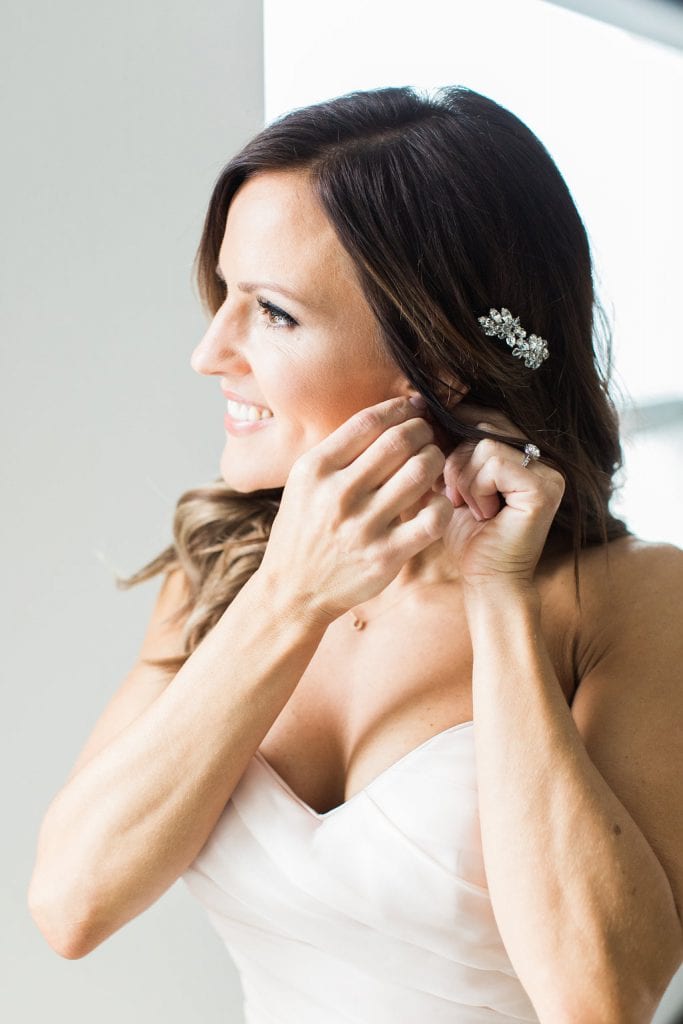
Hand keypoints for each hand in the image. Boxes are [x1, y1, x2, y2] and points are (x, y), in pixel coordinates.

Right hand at [258, 396, 452, 627]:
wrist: (294, 590)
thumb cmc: (304, 530)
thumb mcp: (304, 483)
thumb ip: (338, 451)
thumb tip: (387, 415)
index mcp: (316, 469)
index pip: (369, 421)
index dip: (400, 408)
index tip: (413, 408)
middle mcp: (338, 494)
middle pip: (400, 441)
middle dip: (423, 431)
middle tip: (427, 436)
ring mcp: (363, 527)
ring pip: (420, 472)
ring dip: (435, 461)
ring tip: (432, 464)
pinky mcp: (385, 556)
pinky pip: (432, 519)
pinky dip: (442, 504)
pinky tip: (435, 503)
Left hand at [433, 403, 565, 587]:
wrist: (488, 582)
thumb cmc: (470, 539)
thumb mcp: (452, 485)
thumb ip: (449, 451)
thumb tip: (423, 408)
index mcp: (525, 457)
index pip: (487, 419)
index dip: (457, 431)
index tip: (438, 454)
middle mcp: (543, 460)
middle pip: (485, 426)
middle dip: (457, 461)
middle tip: (455, 495)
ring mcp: (549, 472)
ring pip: (485, 444)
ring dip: (464, 478)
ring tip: (473, 508)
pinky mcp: (545, 487)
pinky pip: (495, 462)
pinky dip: (477, 487)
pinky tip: (485, 513)